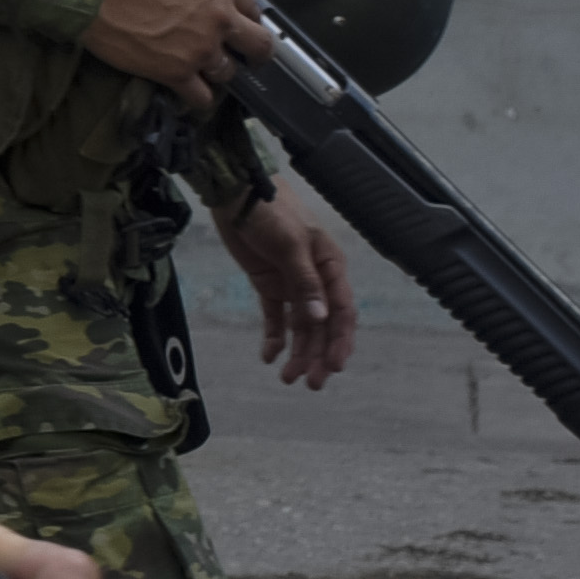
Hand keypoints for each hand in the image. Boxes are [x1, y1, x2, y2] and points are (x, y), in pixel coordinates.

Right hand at [78, 0, 268, 104]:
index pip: (252, 8)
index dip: (245, 15)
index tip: (235, 21)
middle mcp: (219, 21)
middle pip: (259, 46)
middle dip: (254, 52)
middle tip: (243, 55)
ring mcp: (200, 50)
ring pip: (228, 73)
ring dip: (219, 72)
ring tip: (204, 70)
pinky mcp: (175, 73)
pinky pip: (201, 98)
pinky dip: (199, 98)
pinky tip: (191, 93)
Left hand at [215, 191, 356, 387]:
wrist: (237, 194)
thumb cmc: (272, 212)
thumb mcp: (291, 245)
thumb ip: (305, 282)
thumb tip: (320, 319)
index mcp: (331, 268)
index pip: (342, 311)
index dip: (340, 340)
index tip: (334, 366)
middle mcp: (316, 280)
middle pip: (323, 326)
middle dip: (319, 355)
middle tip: (312, 384)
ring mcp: (292, 284)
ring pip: (301, 327)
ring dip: (298, 352)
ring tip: (287, 378)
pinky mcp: (268, 285)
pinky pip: (275, 317)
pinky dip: (274, 337)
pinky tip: (268, 356)